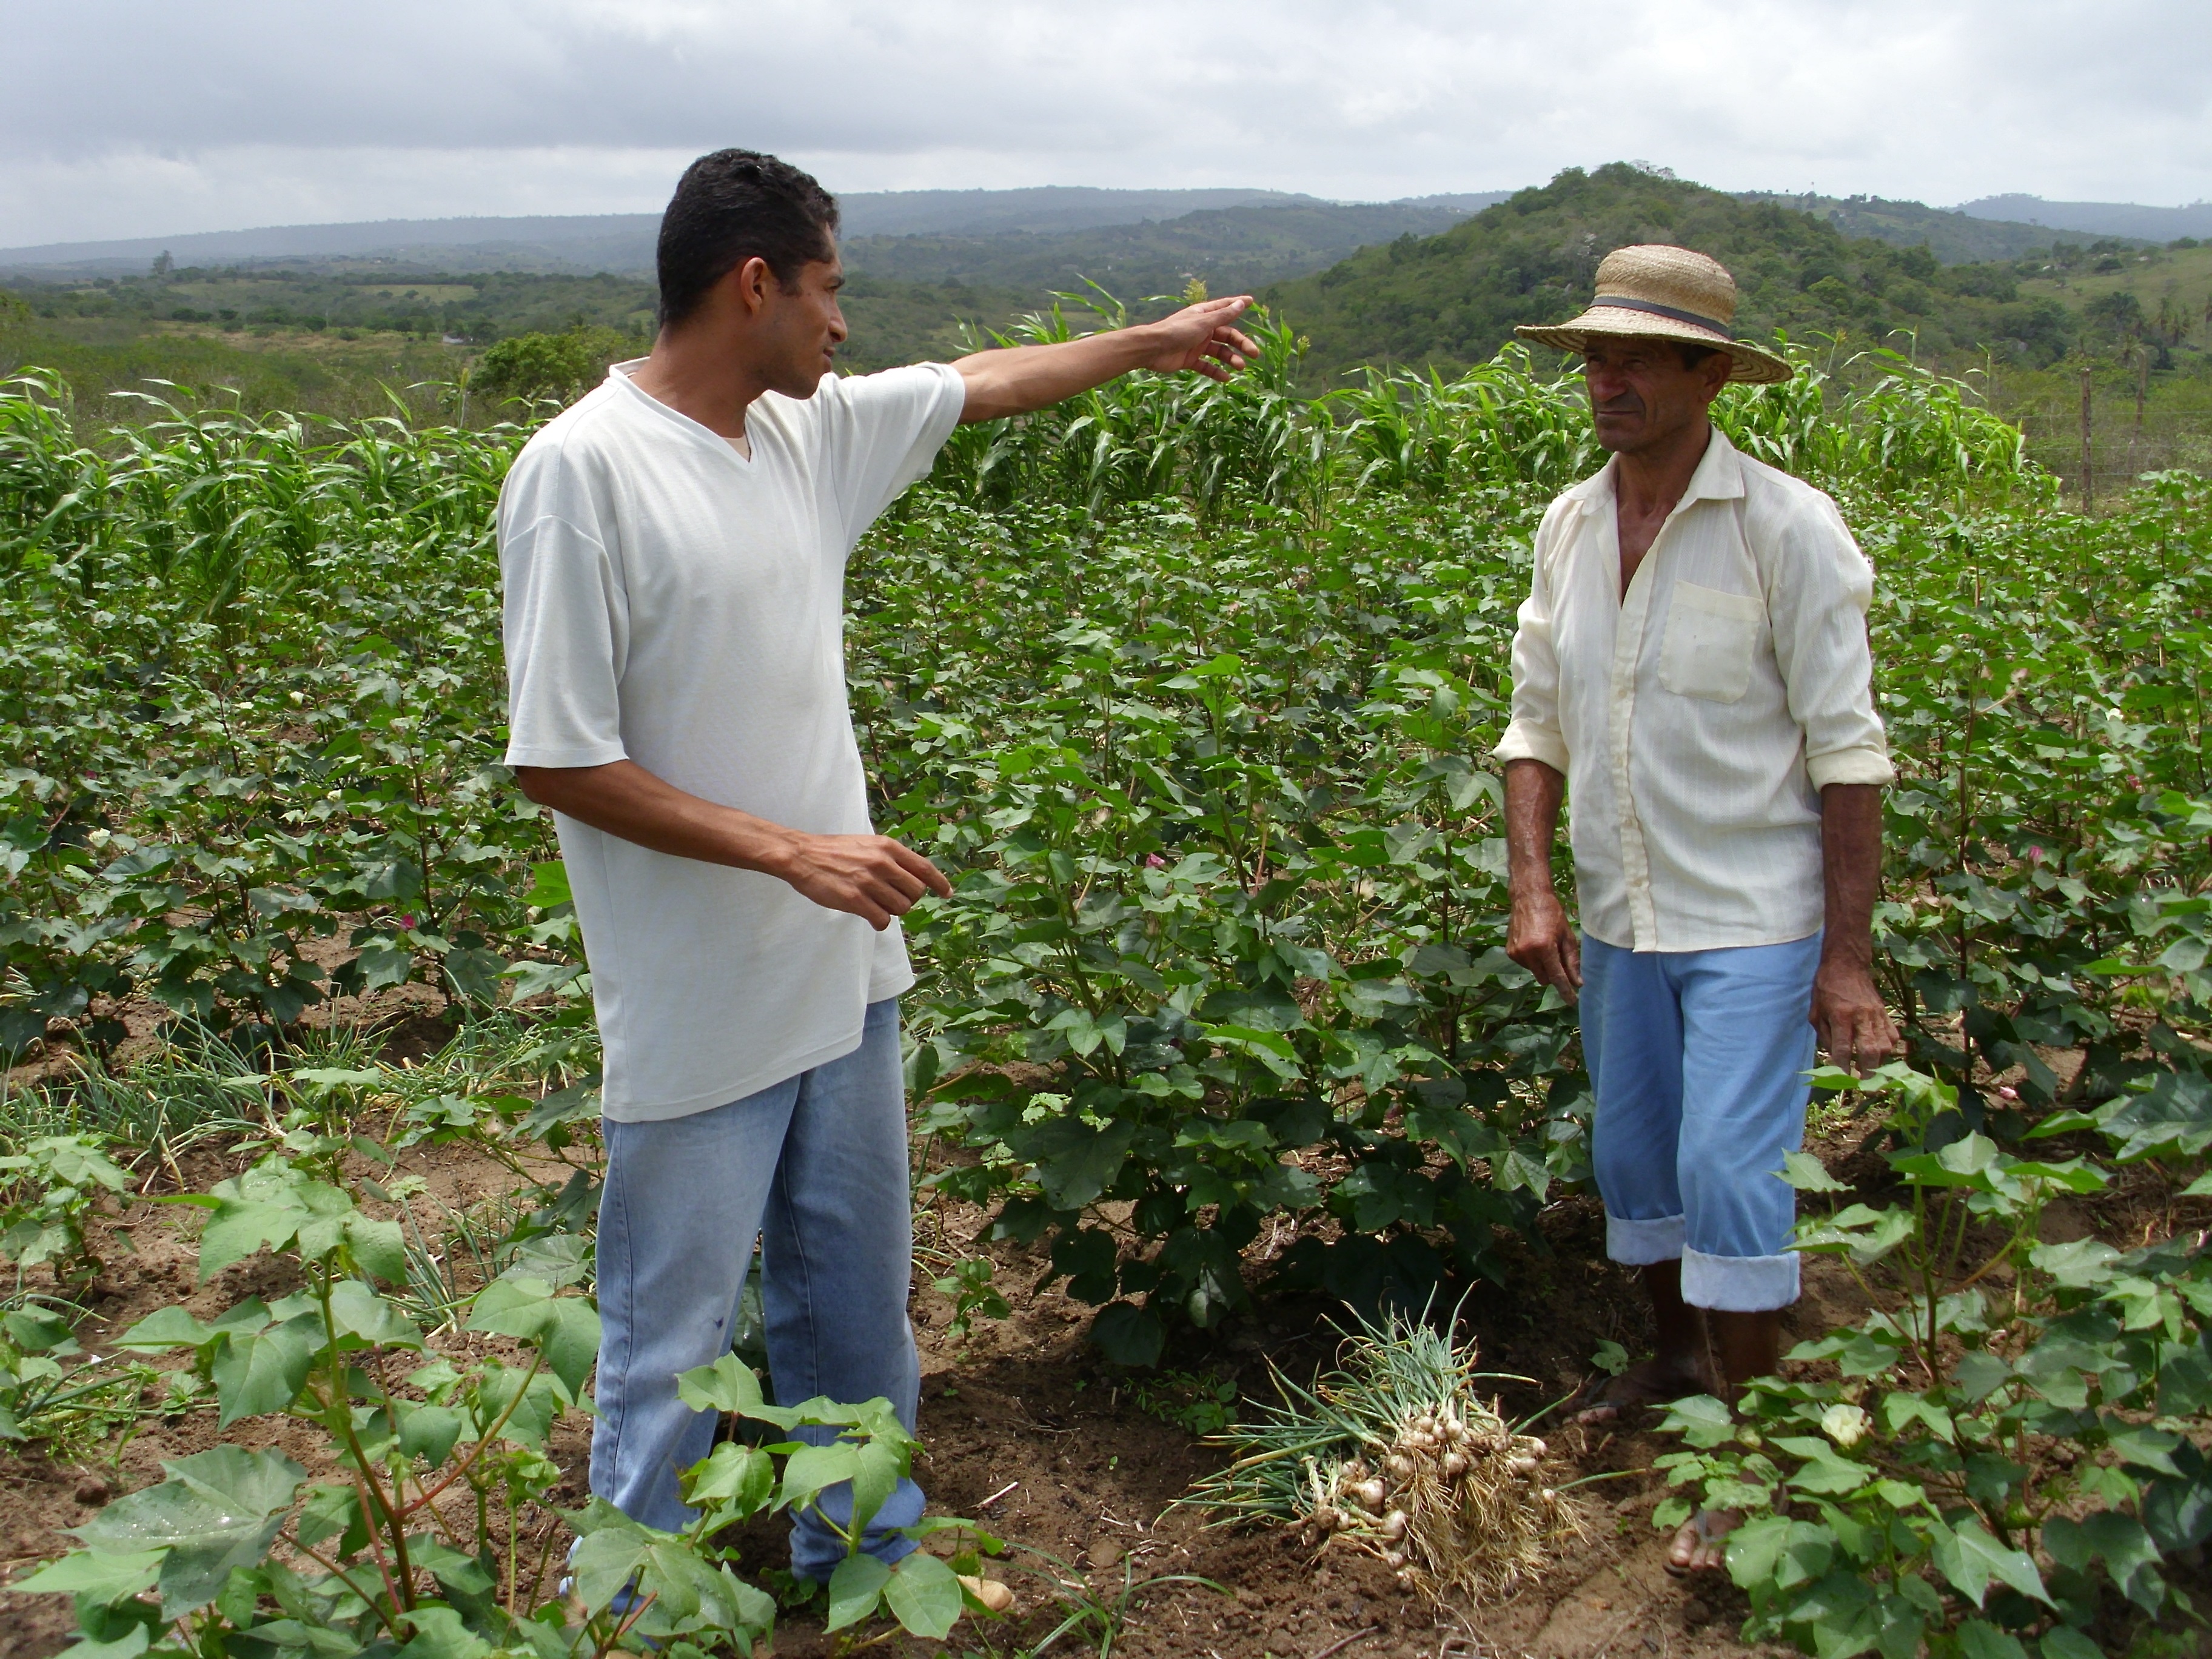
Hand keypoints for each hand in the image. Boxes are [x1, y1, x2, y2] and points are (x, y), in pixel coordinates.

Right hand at [772, 833, 951, 929]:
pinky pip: (882, 920)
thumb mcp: (868, 844)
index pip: (924, 867)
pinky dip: (879, 922)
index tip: (947, 894)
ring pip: (901, 908)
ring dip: (892, 911)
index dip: (939, 883)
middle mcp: (883, 863)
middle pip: (915, 892)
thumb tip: (914, 878)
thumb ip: (890, 858)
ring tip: (876, 905)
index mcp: (888, 847)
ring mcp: (869, 882)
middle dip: (907, 900)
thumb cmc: (835, 851)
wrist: (803, 856)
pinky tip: (870, 917)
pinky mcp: (855, 900)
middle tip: (890, 899)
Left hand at [1134, 297, 1259, 382]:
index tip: (1252, 301)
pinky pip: (1207, 366)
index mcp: (1204, 315)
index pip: (1225, 307)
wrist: (1152, 349)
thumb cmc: (1177, 331)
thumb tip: (1242, 302)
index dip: (1238, 305)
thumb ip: (1223, 315)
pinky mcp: (1190, 360)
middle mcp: (1202, 328)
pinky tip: (1226, 378)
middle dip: (1241, 344)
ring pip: (1219, 352)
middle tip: (1254, 354)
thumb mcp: (1204, 323)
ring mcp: (1196, 345)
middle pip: (1227, 335)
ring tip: (1240, 367)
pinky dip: (1216, 372)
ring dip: (1231, 359)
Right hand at [1506, 889, 1581, 1002]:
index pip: (1557, 976)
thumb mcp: (1567, 936)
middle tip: (1558, 958)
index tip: (1572, 1001)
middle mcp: (1528, 953)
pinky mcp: (1510, 952)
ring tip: (1544, 946)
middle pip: (1545, 979)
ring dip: (1542, 966)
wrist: (1528, 897)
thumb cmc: (1552, 914)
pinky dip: (1533, 960)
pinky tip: (1533, 944)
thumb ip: (1572, 961)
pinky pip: (1526, 965)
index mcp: (1544, 947)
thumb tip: (1577, 982)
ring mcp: (1516, 953)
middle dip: (1553, 974)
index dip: (1565, 991)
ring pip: (1535, 973)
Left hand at [1809, 957, 1897, 1075]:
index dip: (1843, 1066)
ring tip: (1872, 1072)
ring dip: (1880, 1063)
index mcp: (1840, 1015)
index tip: (1843, 1079)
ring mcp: (1876, 1015)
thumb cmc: (1826, 989)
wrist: (1847, 965)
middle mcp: (1861, 1016)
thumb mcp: (1816, 1012)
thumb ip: (1825, 1035)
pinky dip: (1888, 1049)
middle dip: (1868, 1072)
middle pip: (1869, 1050)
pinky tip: (1881, 1054)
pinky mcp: (1885, 1013)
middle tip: (1867, 1087)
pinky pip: (1892, 1036)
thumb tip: (1835, 1057)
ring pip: (1885, 1045)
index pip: (1842, 1048)